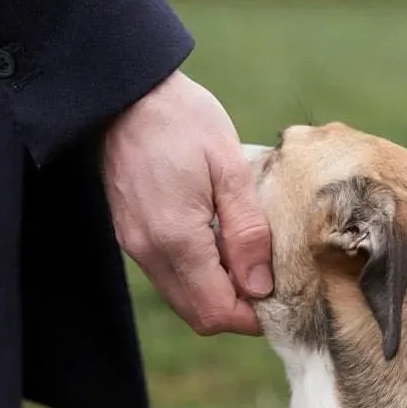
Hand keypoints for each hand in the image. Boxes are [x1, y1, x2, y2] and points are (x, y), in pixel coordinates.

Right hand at [101, 70, 272, 336]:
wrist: (127, 90)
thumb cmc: (182, 119)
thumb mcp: (229, 167)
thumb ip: (247, 232)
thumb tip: (261, 287)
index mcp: (176, 238)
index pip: (217, 313)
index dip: (253, 315)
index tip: (278, 291)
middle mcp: (149, 252)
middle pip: (200, 316)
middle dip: (237, 308)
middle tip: (265, 274)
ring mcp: (135, 246)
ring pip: (184, 300)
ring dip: (218, 292)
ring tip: (244, 254)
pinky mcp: (130, 236)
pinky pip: (170, 277)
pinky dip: (198, 275)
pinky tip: (217, 241)